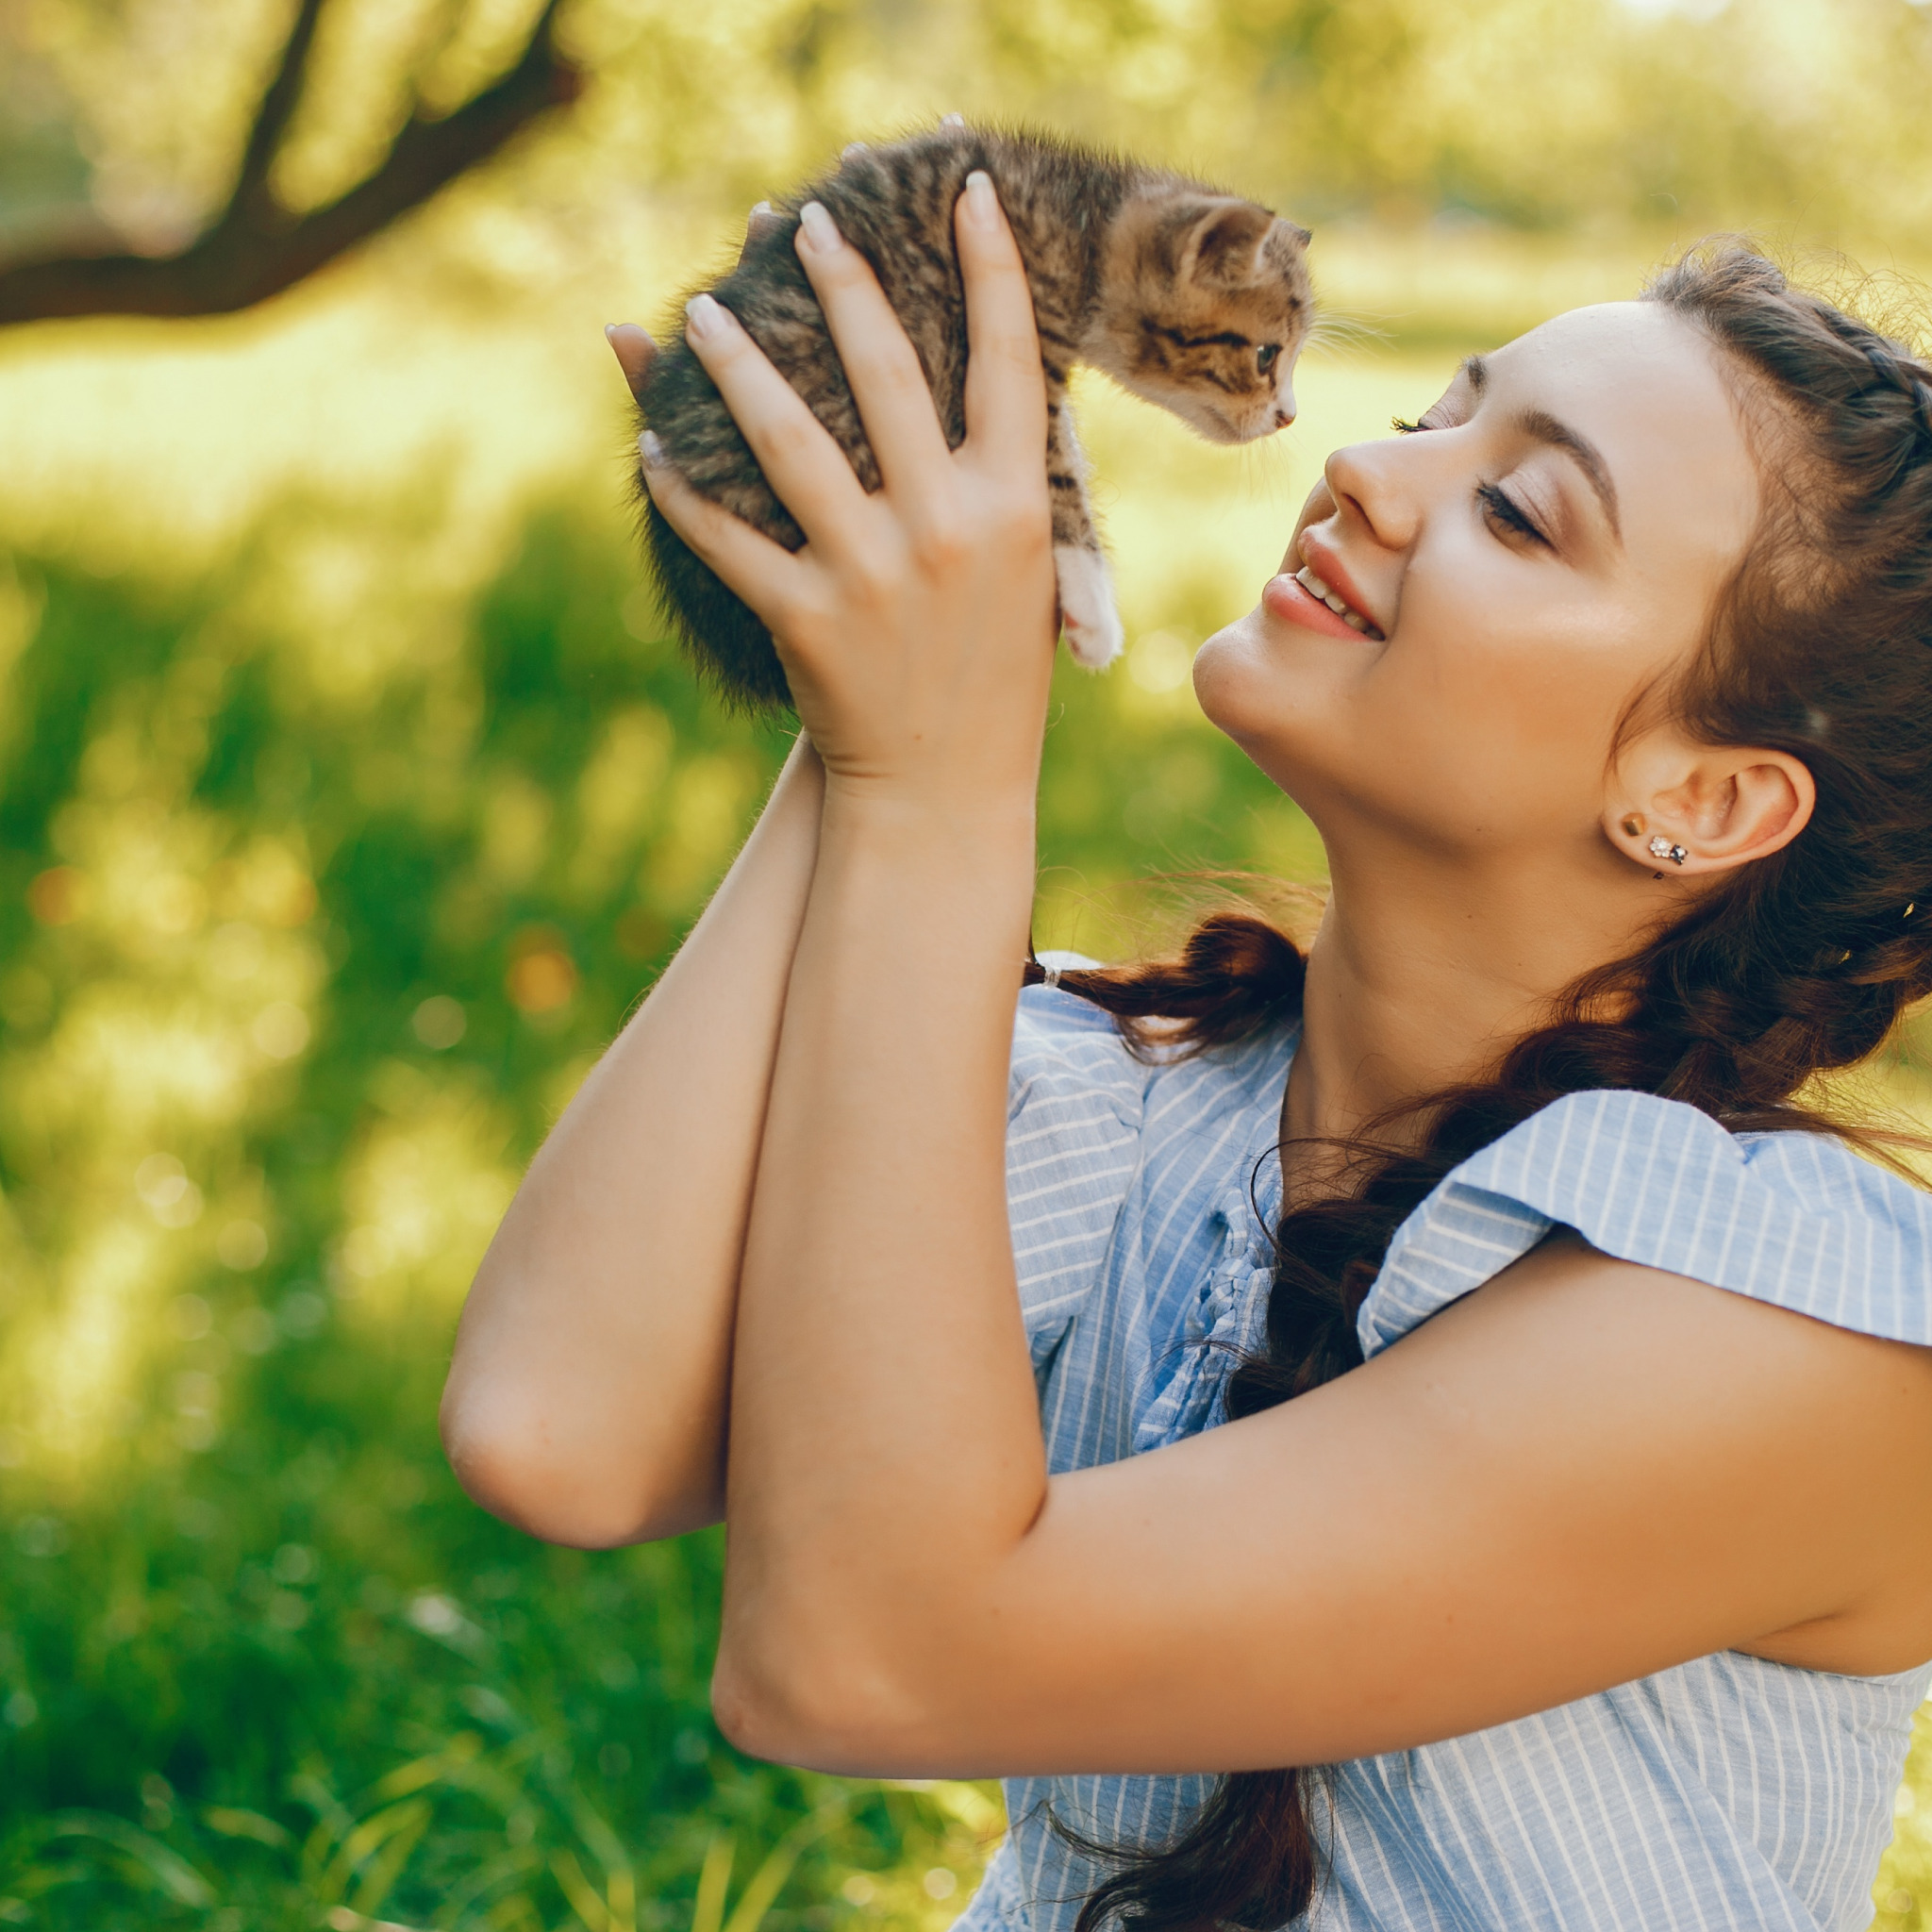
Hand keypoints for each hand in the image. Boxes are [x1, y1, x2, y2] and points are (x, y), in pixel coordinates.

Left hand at [640, 173, 1056, 812]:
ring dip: (736, 366)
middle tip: (802, 222)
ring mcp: (875, 573)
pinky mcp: (807, 618)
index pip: (1009, 358)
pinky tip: (650, 446)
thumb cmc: (990, 676)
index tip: (961, 186)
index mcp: (1015, 508)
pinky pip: (729, 539)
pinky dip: (684, 492)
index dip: (988, 265)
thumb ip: (993, 481)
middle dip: (843, 281)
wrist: (946, 789)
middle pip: (888, 373)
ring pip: (790, 441)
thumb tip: (972, 388)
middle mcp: (950, 528)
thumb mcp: (1022, 575)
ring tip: (698, 314)